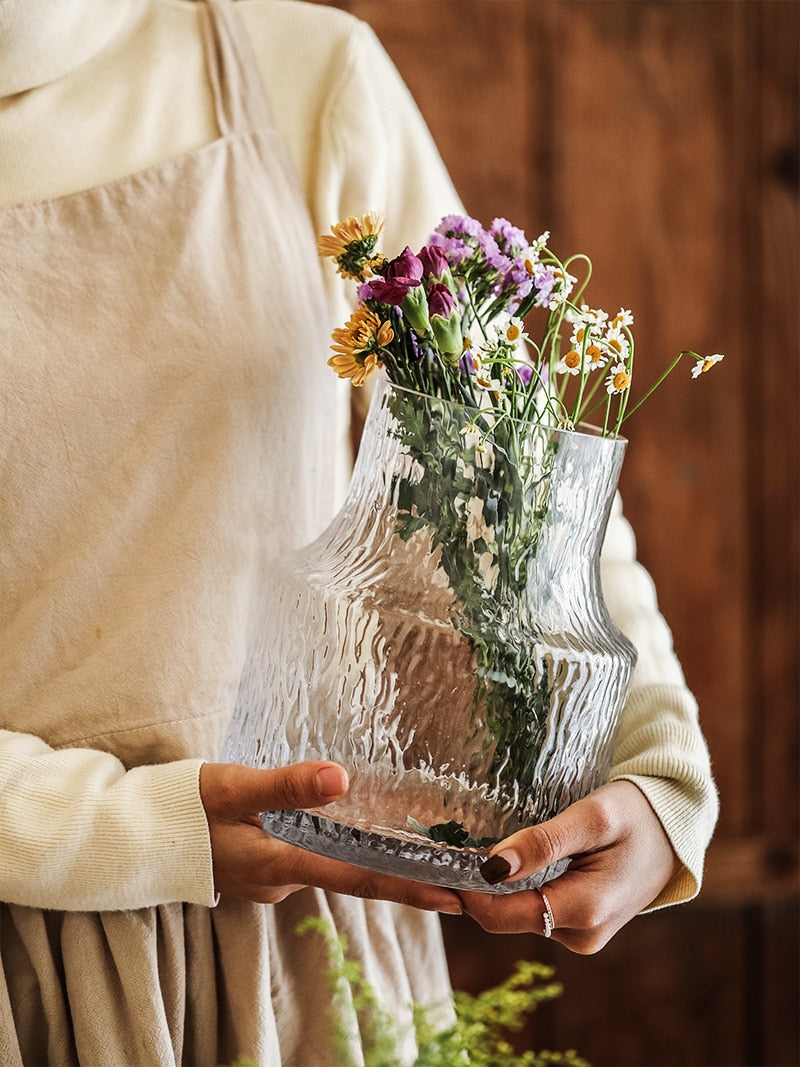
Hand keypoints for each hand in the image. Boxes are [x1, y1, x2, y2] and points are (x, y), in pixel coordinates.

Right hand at [199, 760, 461, 913]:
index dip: (407, 887)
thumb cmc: (182, 808)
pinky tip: (347, 833)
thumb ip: (285, 786)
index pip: (358, 878)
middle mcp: (282, 879)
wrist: (134, 836)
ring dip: (367, 860)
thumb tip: (339, 778)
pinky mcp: (260, 866)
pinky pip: (308, 859)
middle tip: (447, 874)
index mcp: (282, 862)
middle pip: (353, 876)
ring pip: (330, 866)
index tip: (452, 897)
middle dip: (399, 876)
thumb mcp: (233, 787)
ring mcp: (270, 877)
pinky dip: (335, 850)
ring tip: (411, 848)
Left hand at [457, 781, 680, 952]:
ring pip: (515, 913)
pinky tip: (506, 857)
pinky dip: (515, 886)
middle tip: (442, 846)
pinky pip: (532, 909)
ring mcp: (580, 934)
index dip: (463, 889)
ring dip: (493, 886)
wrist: (676, 833)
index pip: (499, 914)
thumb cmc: (638, 815)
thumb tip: (493, 867)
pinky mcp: (578, 925)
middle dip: (471, 886)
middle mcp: (580, 935)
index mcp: (584, 911)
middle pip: (502, 917)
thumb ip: (544, 842)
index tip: (437, 856)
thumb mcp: (593, 817)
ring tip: (469, 844)